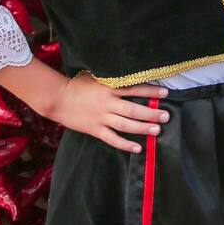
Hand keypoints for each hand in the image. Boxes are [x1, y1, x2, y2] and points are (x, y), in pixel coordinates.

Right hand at [37, 73, 171, 152]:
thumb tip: (131, 76)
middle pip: (133, 109)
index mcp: (108, 88)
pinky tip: (137, 148)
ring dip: (142, 128)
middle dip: (151, 113)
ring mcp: (101, 118)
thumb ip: (112, 79)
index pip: (134, 89)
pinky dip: (125, 144)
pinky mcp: (95, 129)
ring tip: (156, 130)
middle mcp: (107, 103)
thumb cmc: (77, 85)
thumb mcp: (95, 77)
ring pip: (125, 124)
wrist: (57, 99)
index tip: (165, 94)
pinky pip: (112, 139)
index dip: (150, 92)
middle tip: (166, 116)